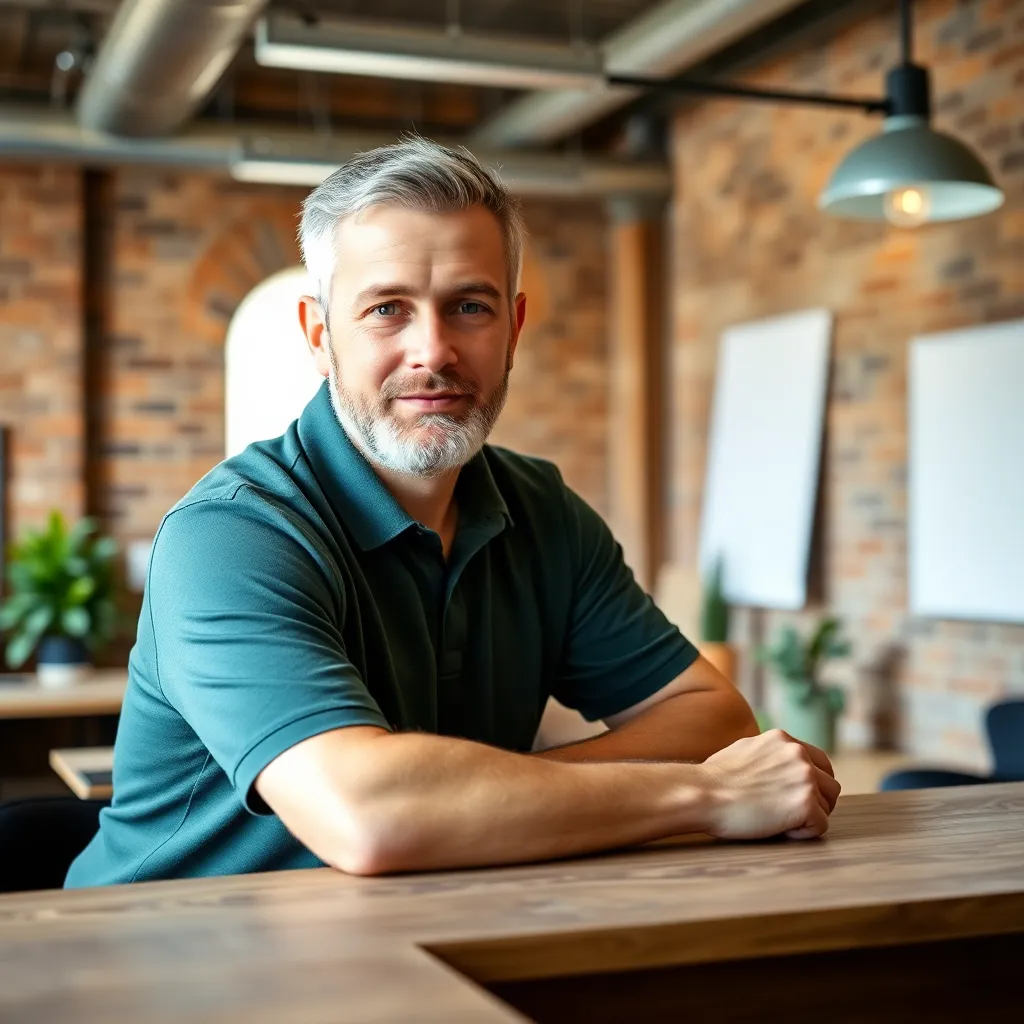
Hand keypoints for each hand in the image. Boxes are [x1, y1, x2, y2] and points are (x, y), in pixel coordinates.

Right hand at [698, 729, 841, 840]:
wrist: (703, 794)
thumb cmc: (714, 780)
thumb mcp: (744, 751)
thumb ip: (768, 755)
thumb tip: (776, 765)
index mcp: (783, 739)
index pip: (820, 762)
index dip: (814, 783)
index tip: (799, 797)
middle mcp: (798, 753)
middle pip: (830, 785)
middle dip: (818, 802)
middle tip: (795, 815)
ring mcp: (805, 777)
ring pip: (827, 805)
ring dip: (809, 817)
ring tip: (780, 821)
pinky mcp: (806, 803)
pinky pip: (820, 826)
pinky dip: (802, 833)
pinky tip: (779, 829)